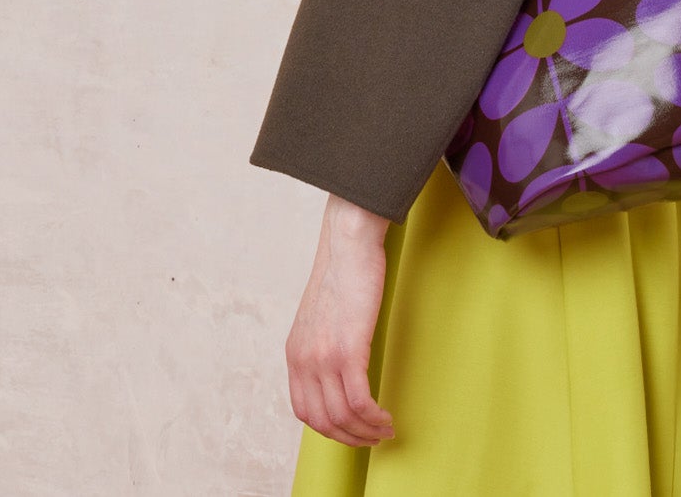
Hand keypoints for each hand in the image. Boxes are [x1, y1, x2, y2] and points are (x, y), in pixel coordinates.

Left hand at [285, 194, 397, 446]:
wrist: (349, 243)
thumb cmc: (343, 271)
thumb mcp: (320, 315)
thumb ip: (322, 344)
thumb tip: (338, 366)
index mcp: (294, 353)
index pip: (304, 411)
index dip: (329, 428)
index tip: (352, 429)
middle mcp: (303, 360)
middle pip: (322, 421)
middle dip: (349, 438)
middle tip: (373, 437)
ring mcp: (324, 357)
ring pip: (341, 417)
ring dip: (365, 432)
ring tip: (384, 429)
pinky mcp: (348, 350)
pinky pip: (359, 401)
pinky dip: (373, 417)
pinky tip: (386, 416)